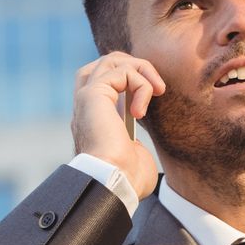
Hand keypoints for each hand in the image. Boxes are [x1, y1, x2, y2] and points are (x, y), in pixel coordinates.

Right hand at [72, 52, 165, 199]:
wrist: (114, 184)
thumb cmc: (127, 181)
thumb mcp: (134, 158)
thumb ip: (134, 145)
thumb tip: (138, 150)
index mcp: (94, 120)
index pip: (105, 83)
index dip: (130, 81)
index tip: (151, 99)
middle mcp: (87, 107)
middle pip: (105, 64)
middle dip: (135, 67)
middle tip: (157, 88)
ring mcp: (87, 99)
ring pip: (112, 60)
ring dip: (141, 70)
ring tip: (158, 90)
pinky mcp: (93, 95)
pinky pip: (121, 72)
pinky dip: (140, 85)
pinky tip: (141, 112)